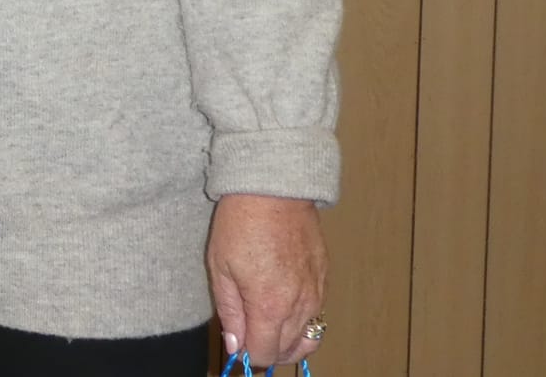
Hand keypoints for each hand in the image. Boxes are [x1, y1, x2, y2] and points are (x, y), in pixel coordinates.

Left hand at [208, 194, 326, 368]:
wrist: (273, 191)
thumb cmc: (241, 224)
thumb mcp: (220, 268)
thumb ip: (230, 312)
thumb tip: (236, 344)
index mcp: (270, 306)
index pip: (264, 354)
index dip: (248, 354)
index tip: (237, 343)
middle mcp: (299, 306)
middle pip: (287, 350)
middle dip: (266, 349)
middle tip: (248, 333)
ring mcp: (316, 294)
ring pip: (308, 338)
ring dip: (287, 340)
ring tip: (267, 325)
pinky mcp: (325, 280)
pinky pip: (317, 315)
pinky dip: (302, 320)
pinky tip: (284, 304)